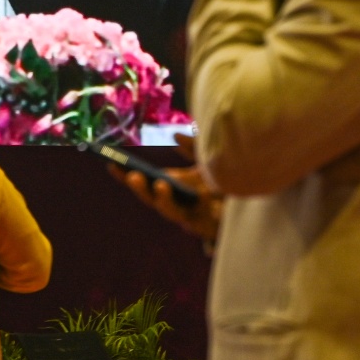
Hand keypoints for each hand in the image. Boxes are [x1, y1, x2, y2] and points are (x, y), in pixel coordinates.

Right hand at [108, 137, 224, 240]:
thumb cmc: (226, 182)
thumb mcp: (208, 160)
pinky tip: (185, 194)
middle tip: (131, 174)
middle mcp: (175, 200)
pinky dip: (182, 206)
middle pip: (150, 197)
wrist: (248, 203)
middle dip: (139, 187)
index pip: (145, 179)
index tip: (110, 163)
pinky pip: (188, 217)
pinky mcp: (201, 225)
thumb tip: (175, 135)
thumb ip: (194, 147)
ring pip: (167, 209)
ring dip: (161, 198)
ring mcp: (187, 214)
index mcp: (173, 183)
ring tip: (160, 183)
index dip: (126, 173)